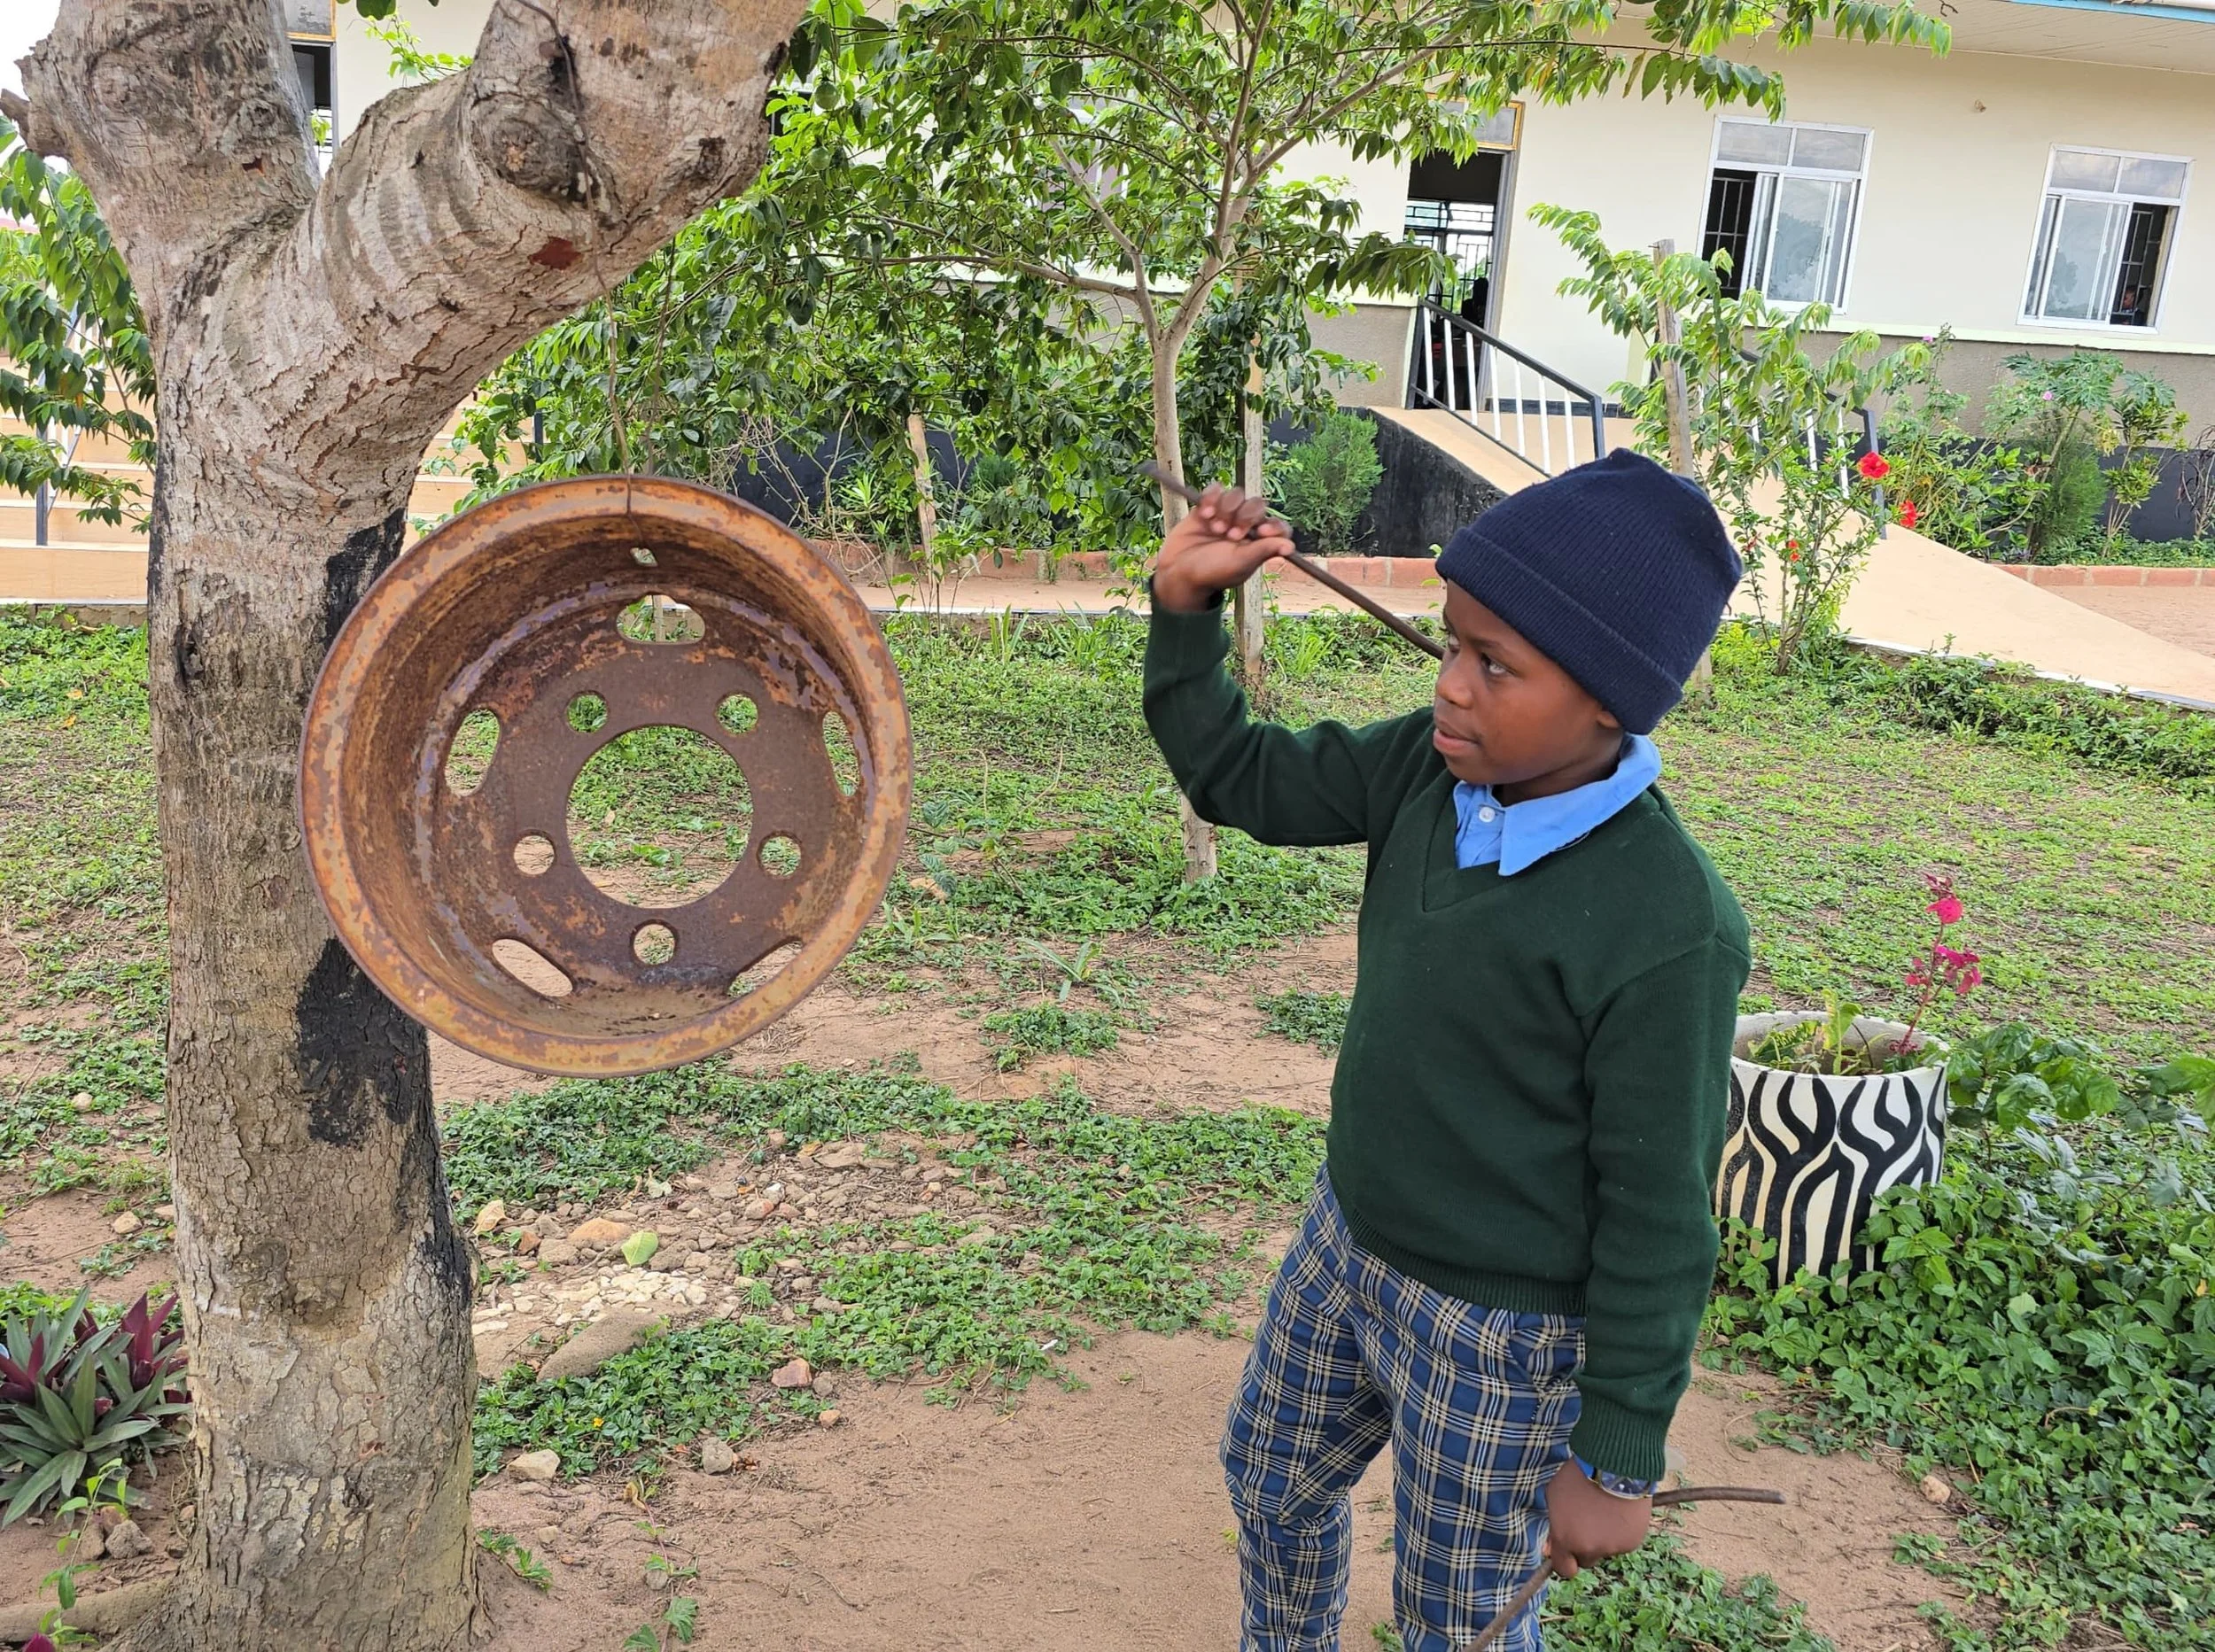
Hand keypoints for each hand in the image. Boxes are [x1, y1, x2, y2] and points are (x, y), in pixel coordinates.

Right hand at [1151, 483, 1291, 612]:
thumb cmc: (1212, 573)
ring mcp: (1226, 514)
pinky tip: (1204, 514)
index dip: (1273, 525)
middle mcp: (1246, 526)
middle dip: (1244, 517)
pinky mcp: (1207, 506)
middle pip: (1257, 505)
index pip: (1278, 526)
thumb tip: (1290, 546)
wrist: (1178, 572)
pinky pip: (1216, 489)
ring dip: (1226, 509)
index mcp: (1259, 542)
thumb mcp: (1240, 564)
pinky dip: (1211, 498)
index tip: (1261, 531)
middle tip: (1230, 535)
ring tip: (1214, 528)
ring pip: (1237, 494)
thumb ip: (1263, 551)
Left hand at [1542, 1459, 1650, 1579]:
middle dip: (1585, 1547)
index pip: (1563, 1569)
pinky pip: (1622, 1542)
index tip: (1567, 1552)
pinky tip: (1619, 1511)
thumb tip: (1553, 1545)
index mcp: (1566, 1539)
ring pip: (1605, 1549)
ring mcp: (1612, 1547)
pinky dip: (1620, 1532)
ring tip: (1605, 1510)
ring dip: (1604, 1537)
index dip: (1564, 1560)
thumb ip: (1554, 1523)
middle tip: (1588, 1524)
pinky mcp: (1632, 1542)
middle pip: (1586, 1560)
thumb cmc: (1579, 1476)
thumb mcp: (1554, 1496)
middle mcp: (1589, 1548)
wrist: (1614, 1466)